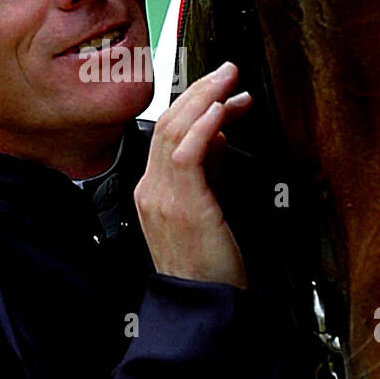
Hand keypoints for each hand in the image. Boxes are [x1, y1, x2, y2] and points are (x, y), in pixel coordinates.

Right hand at [134, 61, 250, 288]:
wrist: (205, 307)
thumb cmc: (210, 266)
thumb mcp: (208, 208)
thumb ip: (210, 171)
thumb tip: (220, 137)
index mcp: (153, 192)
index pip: (168, 134)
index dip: (197, 106)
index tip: (225, 93)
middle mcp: (151, 191)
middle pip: (168, 125)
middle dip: (200, 91)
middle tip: (227, 71)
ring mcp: (162, 197)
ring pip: (174, 132)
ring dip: (204, 99)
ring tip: (228, 79)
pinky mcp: (182, 205)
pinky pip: (187, 154)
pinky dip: (204, 127)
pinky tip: (220, 110)